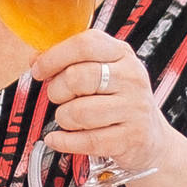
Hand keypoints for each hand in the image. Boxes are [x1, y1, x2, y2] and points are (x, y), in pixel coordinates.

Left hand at [33, 30, 175, 176]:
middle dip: (56, 91)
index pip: (84, 44)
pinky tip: (57, 138)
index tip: (38, 69)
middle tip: (58, 97)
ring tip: (69, 118)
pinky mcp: (131, 137)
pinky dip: (63, 141)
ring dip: (63, 118)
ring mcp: (133, 108)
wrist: (151, 137)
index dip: (53, 57)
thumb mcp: (103, 71)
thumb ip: (71, 61)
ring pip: (78, 112)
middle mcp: (131, 78)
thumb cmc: (119, 100)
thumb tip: (36, 59)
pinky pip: (86, 140)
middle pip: (77, 78)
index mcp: (122, 54)